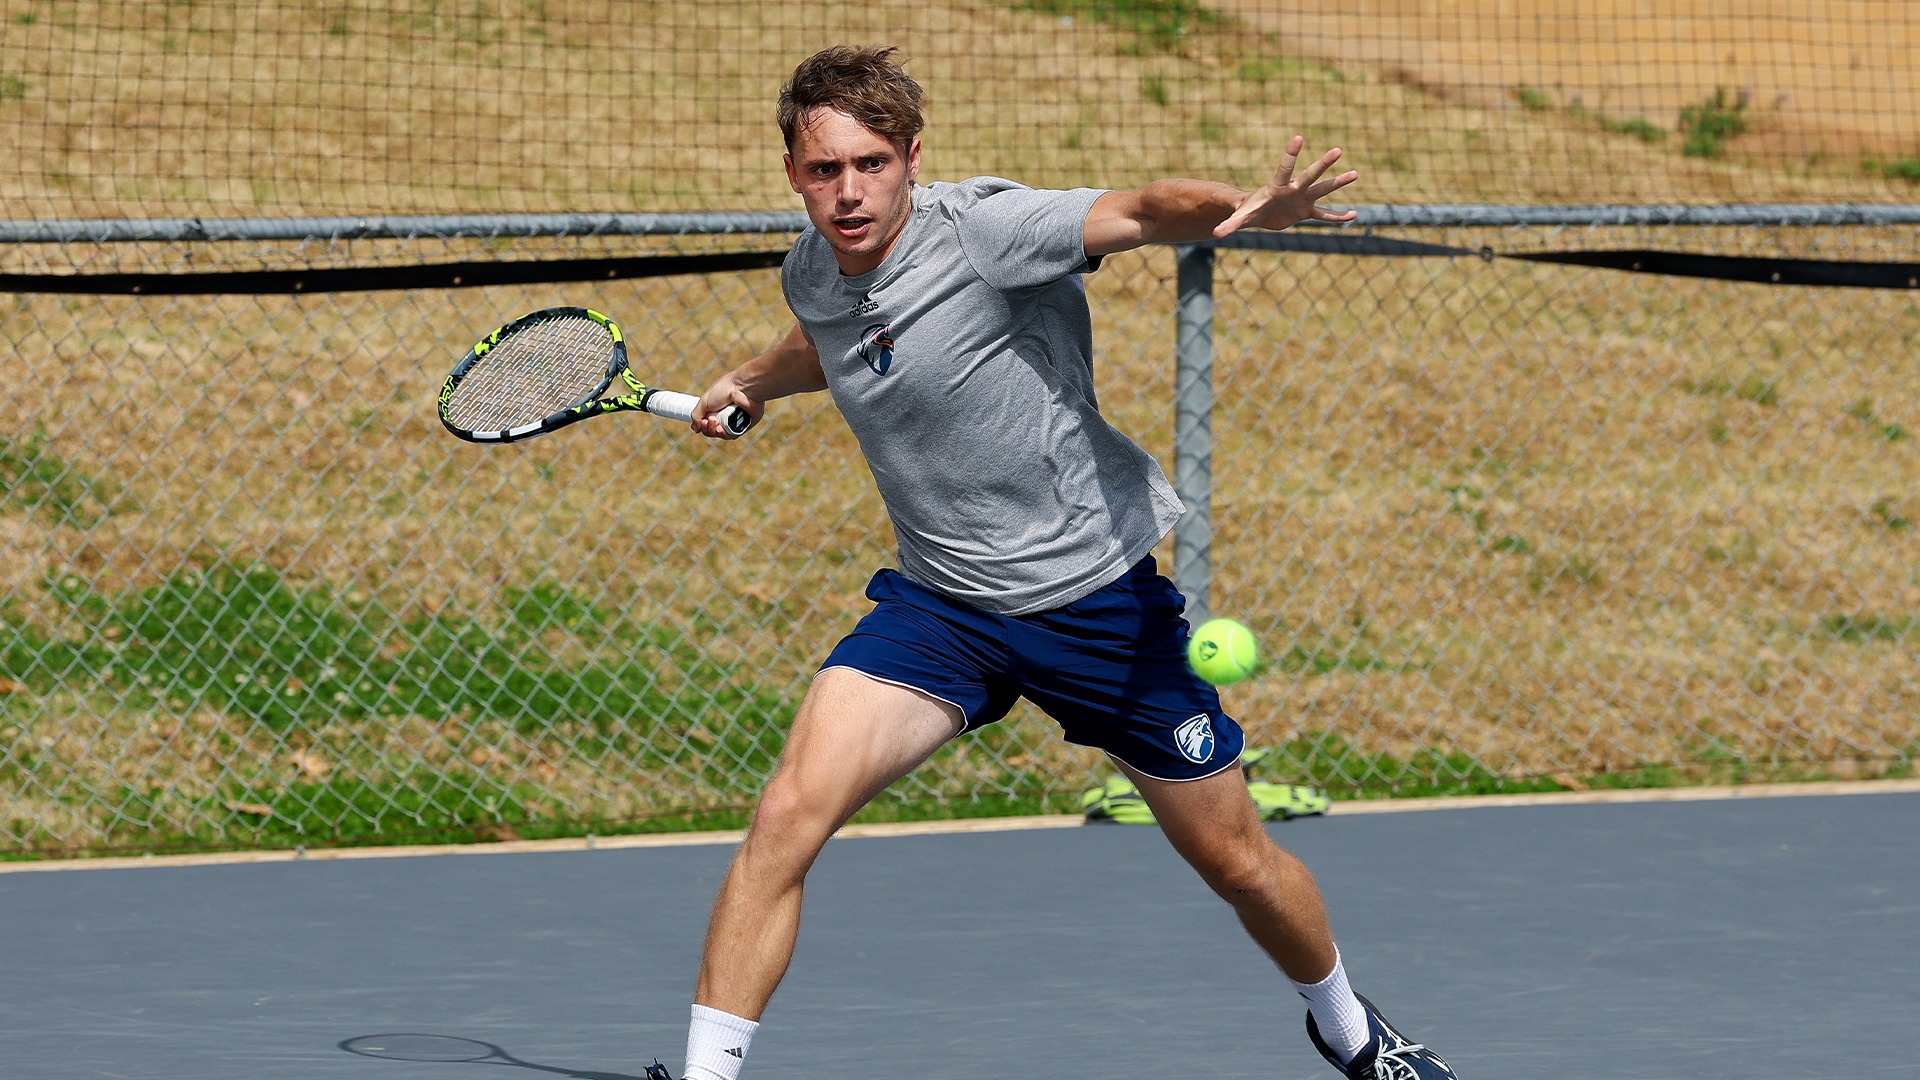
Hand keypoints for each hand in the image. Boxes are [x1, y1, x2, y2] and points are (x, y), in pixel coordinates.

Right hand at [691, 376, 760, 439]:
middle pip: (712, 431)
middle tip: (708, 420)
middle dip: (707, 428)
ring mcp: (735, 421)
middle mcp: (725, 415)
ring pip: (721, 434)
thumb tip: (695, 429)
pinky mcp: (744, 425)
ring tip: (715, 421)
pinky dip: (725, 434)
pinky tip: (721, 429)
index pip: (706, 423)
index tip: (701, 421)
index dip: (702, 425)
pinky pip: (732, 435)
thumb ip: (696, 415)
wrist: (743, 387)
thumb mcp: (704, 401)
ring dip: (714, 431)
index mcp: (716, 408)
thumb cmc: (724, 389)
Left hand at [1213, 136, 1358, 237]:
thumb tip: (1217, 233)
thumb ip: (1230, 224)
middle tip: (1337, 150)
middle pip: (1310, 175)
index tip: (1298, 138)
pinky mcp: (1306, 211)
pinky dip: (1338, 216)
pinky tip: (1354, 215)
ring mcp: (1302, 199)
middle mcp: (1293, 189)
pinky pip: (1324, 215)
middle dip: (1323, 164)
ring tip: (1355, 173)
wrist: (1259, 214)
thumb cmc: (1248, 211)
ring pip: (1323, 190)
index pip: (1284, 168)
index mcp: (1277, 187)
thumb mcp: (1240, 218)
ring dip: (1338, 183)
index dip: (1290, 155)